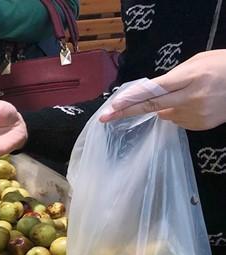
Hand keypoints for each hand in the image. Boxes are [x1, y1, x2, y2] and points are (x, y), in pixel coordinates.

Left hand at [100, 50, 225, 129]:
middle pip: (152, 106)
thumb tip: (149, 91)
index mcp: (192, 76)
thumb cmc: (221, 66)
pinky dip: (177, 113)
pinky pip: (177, 121)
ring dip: (164, 107)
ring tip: (185, 94)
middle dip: (126, 112)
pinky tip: (193, 103)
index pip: (155, 89)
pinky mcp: (200, 125)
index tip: (113, 105)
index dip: (133, 98)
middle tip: (105, 117)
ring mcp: (197, 114)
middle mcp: (192, 97)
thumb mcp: (197, 62)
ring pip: (164, 114)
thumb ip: (172, 77)